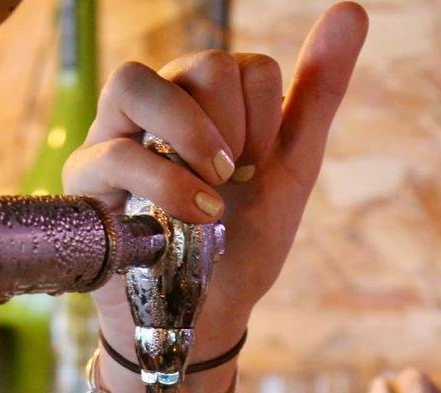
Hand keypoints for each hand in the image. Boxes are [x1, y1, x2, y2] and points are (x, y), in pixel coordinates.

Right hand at [63, 3, 367, 358]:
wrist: (207, 315)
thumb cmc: (242, 243)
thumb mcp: (290, 171)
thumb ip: (317, 93)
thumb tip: (352, 10)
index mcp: (208, 98)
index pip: (245, 65)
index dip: (265, 119)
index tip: (256, 174)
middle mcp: (159, 106)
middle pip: (201, 64)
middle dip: (236, 127)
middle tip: (238, 181)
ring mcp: (115, 136)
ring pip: (137, 82)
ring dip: (191, 134)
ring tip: (216, 189)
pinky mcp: (87, 180)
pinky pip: (115, 152)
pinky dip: (164, 182)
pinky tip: (196, 215)